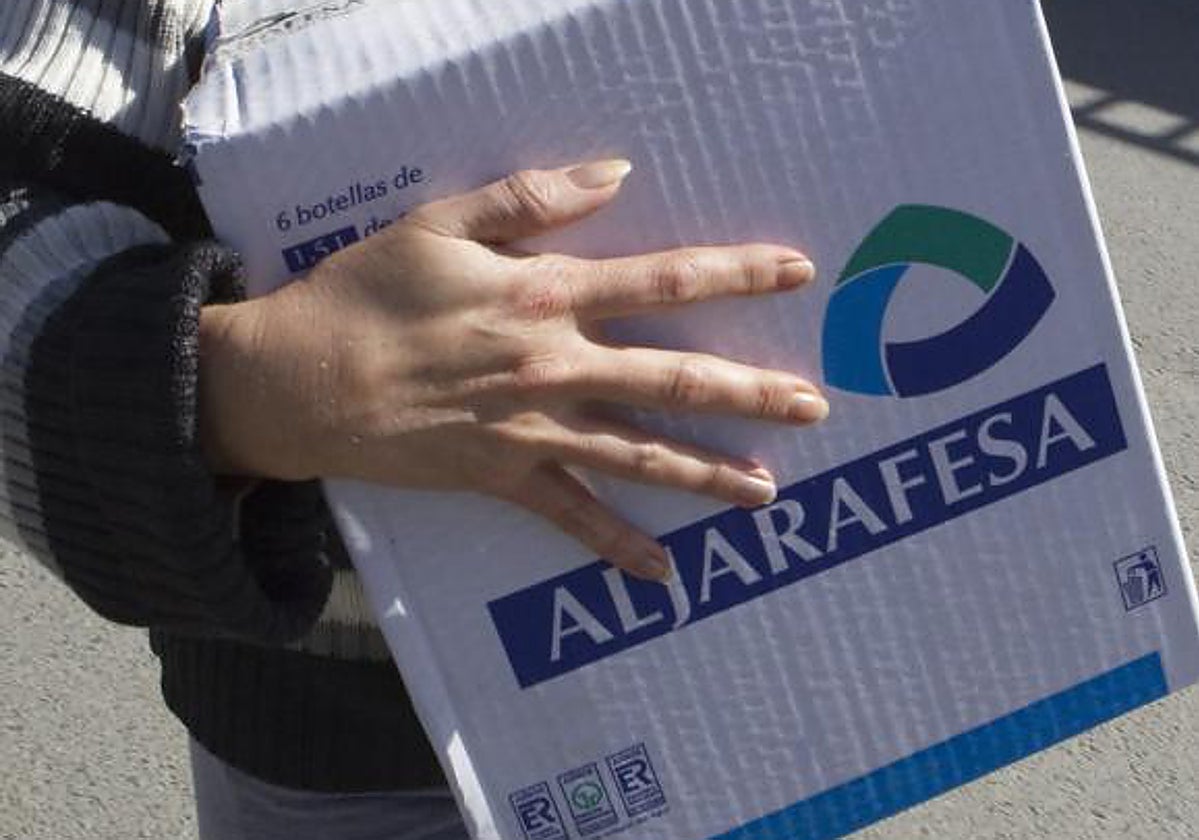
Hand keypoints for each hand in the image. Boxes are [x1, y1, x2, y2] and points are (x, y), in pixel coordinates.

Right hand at [199, 160, 827, 580]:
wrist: (300, 379)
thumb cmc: (366, 292)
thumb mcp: (440, 221)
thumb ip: (532, 200)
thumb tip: (616, 173)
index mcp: (543, 295)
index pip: (662, 280)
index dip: (734, 273)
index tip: (795, 270)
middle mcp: (552, 366)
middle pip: (672, 379)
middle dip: (749, 392)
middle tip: (813, 406)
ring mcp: (531, 430)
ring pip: (639, 454)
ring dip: (707, 473)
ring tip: (768, 491)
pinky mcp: (502, 477)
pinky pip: (571, 519)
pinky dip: (617, 547)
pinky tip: (663, 574)